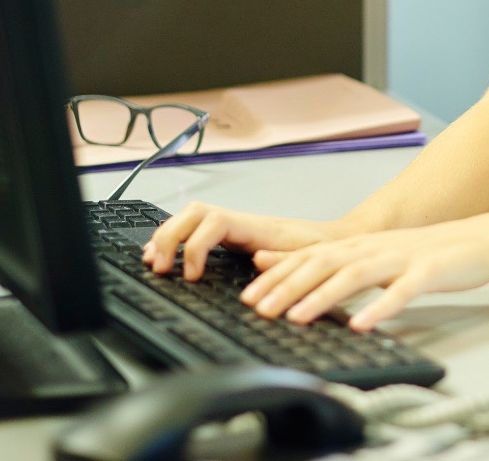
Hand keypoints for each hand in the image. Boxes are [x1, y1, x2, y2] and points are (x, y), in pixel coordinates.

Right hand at [141, 201, 343, 279]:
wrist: (335, 241)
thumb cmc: (323, 249)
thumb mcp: (311, 258)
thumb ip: (286, 259)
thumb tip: (259, 259)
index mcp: (257, 226)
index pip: (215, 222)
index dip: (196, 246)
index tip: (192, 276)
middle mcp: (241, 222)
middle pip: (194, 212)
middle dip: (170, 236)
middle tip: (160, 268)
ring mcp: (234, 227)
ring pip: (190, 217)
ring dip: (167, 236)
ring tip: (153, 262)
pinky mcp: (230, 237)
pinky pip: (194, 230)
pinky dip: (175, 240)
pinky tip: (165, 257)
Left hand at [241, 211, 488, 330]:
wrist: (480, 240)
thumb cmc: (427, 254)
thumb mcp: (379, 256)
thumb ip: (340, 263)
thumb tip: (300, 273)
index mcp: (361, 245)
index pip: (311, 257)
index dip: (278, 276)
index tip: (249, 297)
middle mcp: (375, 247)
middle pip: (325, 263)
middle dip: (288, 286)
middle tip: (259, 309)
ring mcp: (402, 258)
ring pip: (356, 274)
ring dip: (323, 295)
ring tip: (298, 316)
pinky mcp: (429, 272)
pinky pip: (402, 291)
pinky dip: (380, 307)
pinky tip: (362, 324)